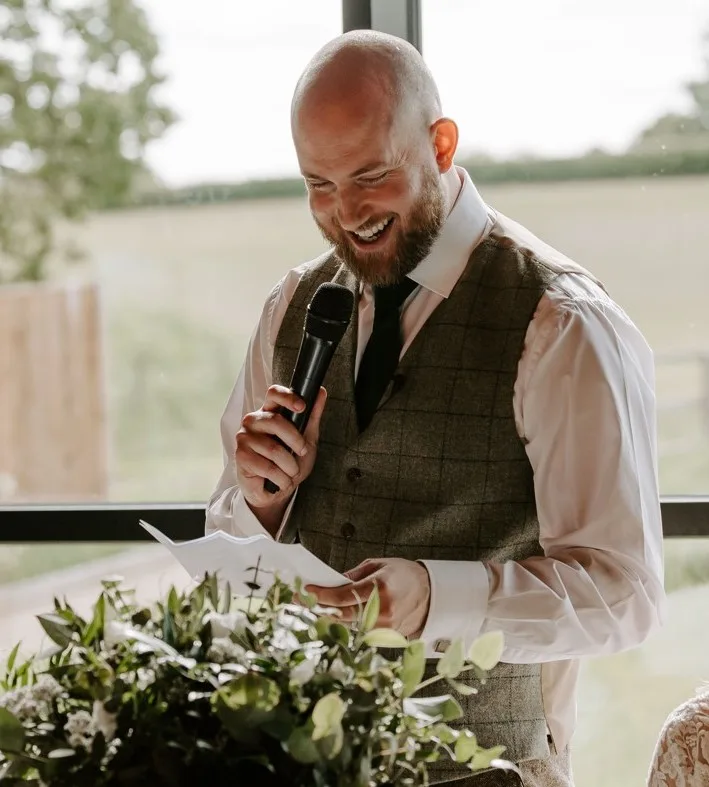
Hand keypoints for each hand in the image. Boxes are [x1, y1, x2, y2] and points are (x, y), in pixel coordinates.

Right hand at [235, 385, 326, 529]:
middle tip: (302, 453)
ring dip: (289, 466)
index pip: (273, 394)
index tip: (302, 407)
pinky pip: (267, 467)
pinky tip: (280, 481)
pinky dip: (281, 478)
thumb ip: (312, 416)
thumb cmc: (289, 462)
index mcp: (269, 412)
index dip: (287, 397)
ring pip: (273, 449)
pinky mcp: (240, 456)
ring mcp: (244, 437)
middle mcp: (253, 421)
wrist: (276, 490)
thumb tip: (321, 392)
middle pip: (276, 421)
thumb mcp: (306, 439)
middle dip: (296, 441)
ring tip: (290, 472)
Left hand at [307, 558, 430, 638]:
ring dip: (328, 616)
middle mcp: (382, 611)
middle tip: (300, 600)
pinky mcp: (385, 637)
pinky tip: (331, 616)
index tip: (306, 590)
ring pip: (347, 625)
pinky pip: (358, 630)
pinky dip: (344, 623)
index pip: (343, 596)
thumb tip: (330, 583)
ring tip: (311, 607)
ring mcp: (384, 627)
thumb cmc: (403, 575)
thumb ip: (353, 576)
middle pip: (341, 614)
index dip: (322, 595)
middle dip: (318, 607)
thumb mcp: (377, 565)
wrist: (429, 593)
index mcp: (380, 588)